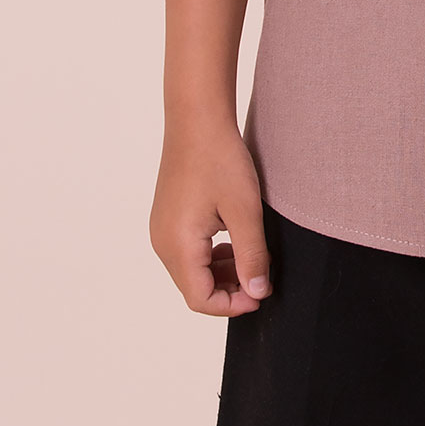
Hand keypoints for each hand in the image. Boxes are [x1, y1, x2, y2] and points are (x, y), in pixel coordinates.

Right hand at [150, 127, 272, 317]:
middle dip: (229, 291)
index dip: (233, 305)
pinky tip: (236, 243)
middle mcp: (162, 243)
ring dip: (222, 275)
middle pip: (194, 289)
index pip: (201, 299)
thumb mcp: (245, 212)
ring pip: (192, 272)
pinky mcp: (167, 220)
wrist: (196, 120)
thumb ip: (252, 257)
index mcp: (178, 245)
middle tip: (262, 278)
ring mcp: (162, 231)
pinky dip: (212, 258)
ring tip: (253, 259)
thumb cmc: (220, 160)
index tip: (262, 294)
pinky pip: (188, 253)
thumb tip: (257, 292)